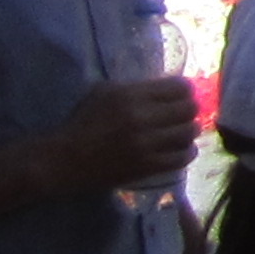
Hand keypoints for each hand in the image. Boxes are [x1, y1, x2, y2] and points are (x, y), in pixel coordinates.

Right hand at [51, 76, 197, 194]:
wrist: (64, 160)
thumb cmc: (82, 123)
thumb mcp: (104, 92)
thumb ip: (136, 87)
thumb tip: (167, 87)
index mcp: (131, 95)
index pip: (179, 87)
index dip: (186, 90)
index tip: (183, 94)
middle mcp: (142, 118)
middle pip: (189, 109)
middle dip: (190, 109)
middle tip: (185, 114)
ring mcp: (145, 144)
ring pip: (189, 133)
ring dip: (190, 131)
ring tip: (183, 131)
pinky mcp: (146, 166)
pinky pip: (181, 158)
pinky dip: (187, 152)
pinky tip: (183, 149)